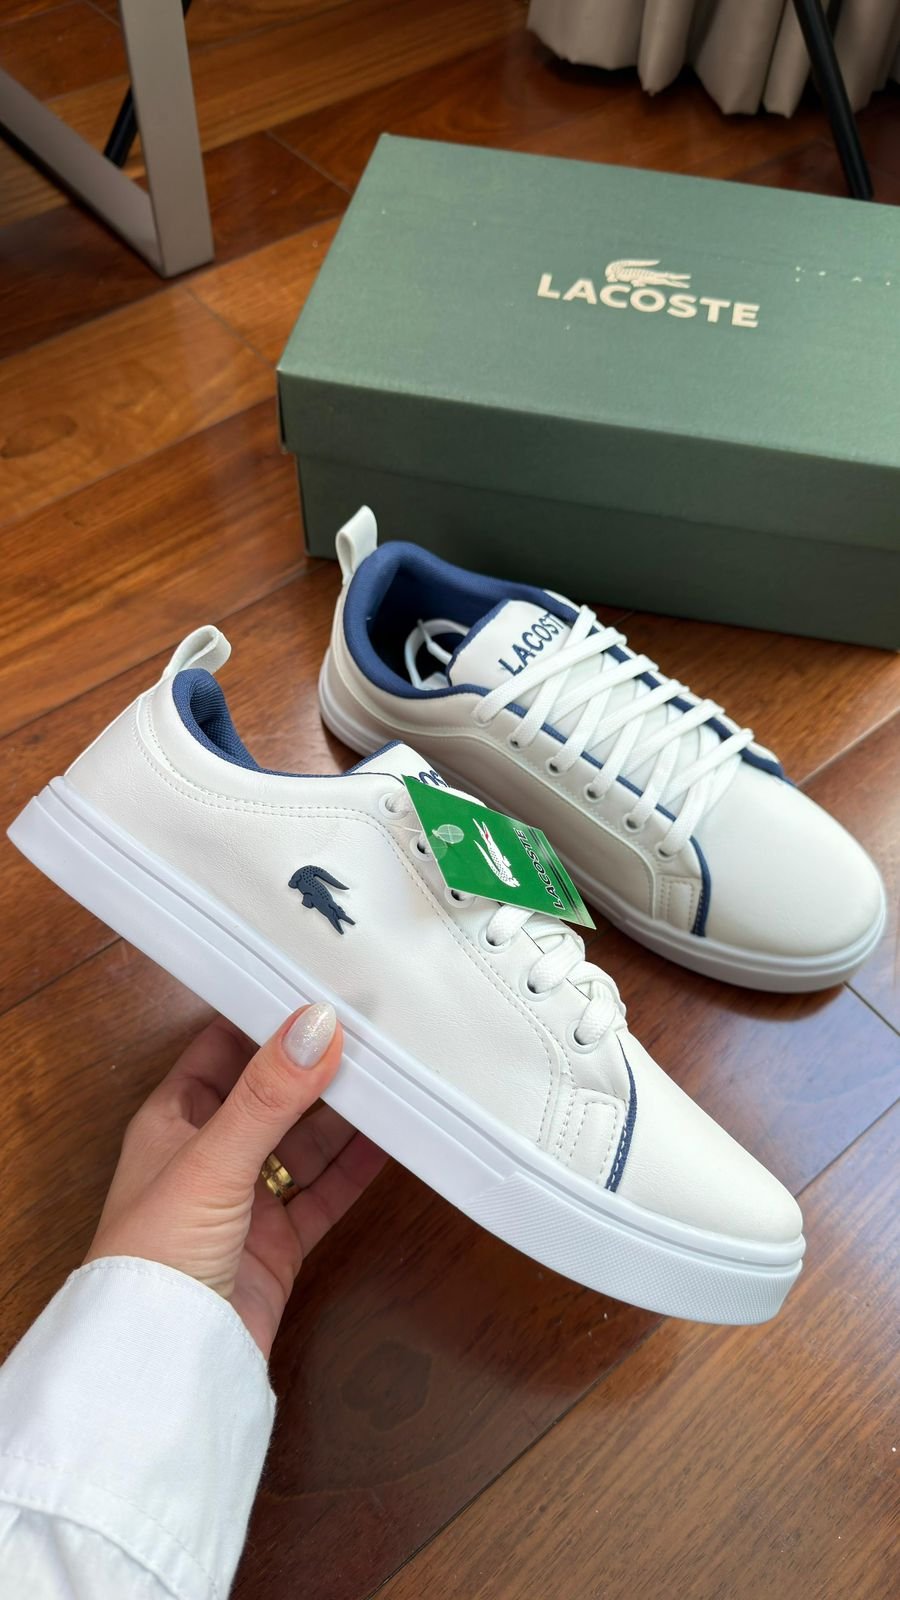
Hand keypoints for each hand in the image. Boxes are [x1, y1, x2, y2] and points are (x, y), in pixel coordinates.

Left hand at [84, 1004, 385, 1357]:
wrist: (165, 1362)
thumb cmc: (153, 1258)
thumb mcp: (212, 1159)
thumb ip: (267, 1094)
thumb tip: (313, 1027)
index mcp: (174, 1120)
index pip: (222, 1048)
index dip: (265, 1019)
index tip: (316, 992)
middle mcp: (209, 1154)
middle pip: (272, 1093)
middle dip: (314, 1066)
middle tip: (367, 1033)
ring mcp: (245, 1199)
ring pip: (303, 1142)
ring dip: (342, 1115)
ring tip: (388, 1079)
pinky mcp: (276, 1242)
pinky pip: (323, 1193)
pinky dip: (355, 1169)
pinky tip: (387, 1144)